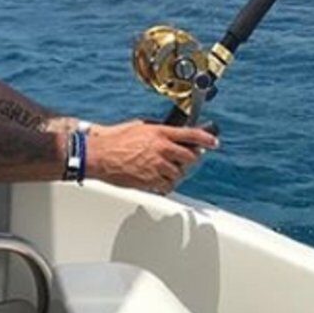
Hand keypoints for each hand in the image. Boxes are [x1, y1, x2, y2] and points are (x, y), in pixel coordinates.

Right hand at [86, 120, 218, 193]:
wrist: (99, 155)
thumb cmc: (115, 140)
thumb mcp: (140, 127)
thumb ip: (158, 131)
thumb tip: (171, 134)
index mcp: (160, 132)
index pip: (191, 135)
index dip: (206, 139)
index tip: (214, 142)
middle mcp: (162, 148)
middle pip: (190, 156)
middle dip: (189, 158)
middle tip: (184, 159)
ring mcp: (157, 166)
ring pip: (179, 173)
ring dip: (175, 172)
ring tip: (164, 169)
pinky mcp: (150, 180)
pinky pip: (167, 185)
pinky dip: (165, 184)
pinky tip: (158, 180)